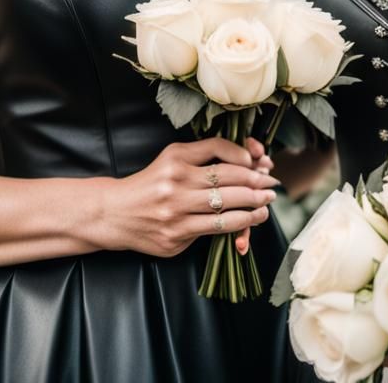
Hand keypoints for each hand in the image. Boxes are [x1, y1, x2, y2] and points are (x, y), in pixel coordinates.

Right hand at [98, 138, 278, 257]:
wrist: (115, 213)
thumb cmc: (152, 182)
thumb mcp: (173, 158)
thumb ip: (205, 154)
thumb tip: (247, 158)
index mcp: (176, 159)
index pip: (218, 149)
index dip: (244, 155)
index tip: (259, 161)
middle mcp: (176, 184)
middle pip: (227, 179)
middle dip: (256, 181)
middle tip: (272, 183)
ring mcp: (176, 212)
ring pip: (225, 207)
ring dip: (253, 205)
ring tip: (267, 203)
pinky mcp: (176, 237)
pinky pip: (215, 229)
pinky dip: (239, 224)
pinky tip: (251, 219)